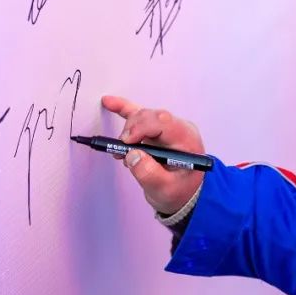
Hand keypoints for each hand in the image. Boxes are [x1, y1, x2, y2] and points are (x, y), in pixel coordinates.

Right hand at [101, 96, 205, 215]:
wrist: (181, 192)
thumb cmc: (178, 190)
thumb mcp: (166, 190)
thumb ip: (150, 174)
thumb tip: (132, 155)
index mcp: (187, 139)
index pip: (164, 122)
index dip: (141, 128)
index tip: (127, 143)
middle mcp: (178, 129)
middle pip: (151, 117)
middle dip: (132, 130)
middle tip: (122, 151)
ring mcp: (166, 127)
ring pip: (142, 116)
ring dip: (127, 130)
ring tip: (121, 152)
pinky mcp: (153, 129)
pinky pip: (137, 114)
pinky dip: (123, 109)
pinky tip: (109, 102)